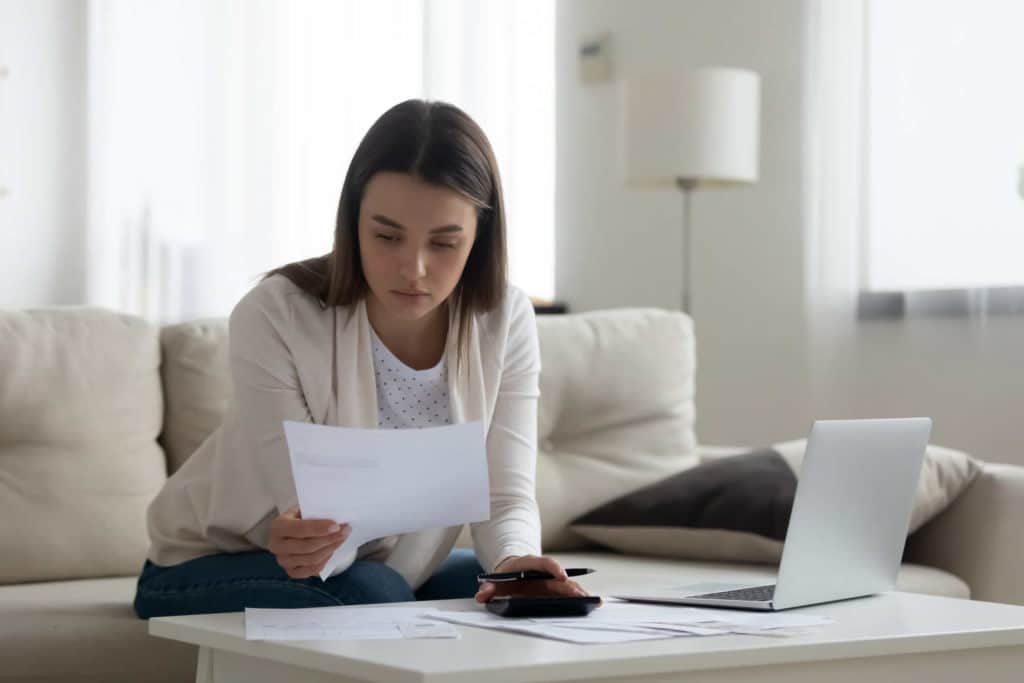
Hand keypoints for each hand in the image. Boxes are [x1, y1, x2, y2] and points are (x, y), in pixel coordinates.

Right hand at [268, 506, 350, 578]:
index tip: (337, 525)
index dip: (319, 528)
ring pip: (312, 559)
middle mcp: (276, 546)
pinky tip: (332, 550)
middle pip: (307, 546)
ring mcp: (283, 561)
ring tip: (342, 538)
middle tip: (346, 531)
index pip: (299, 529)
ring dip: (331, 549)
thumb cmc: (301, 517)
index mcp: (277, 527)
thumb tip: (337, 517)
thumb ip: (315, 513)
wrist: (292, 531)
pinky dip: (325, 561)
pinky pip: (312, 570)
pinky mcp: (291, 572)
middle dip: (330, 539)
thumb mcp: (304, 510)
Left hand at [474, 554, 592, 602]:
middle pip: (559, 576)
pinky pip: (567, 591)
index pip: (543, 562)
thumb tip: (481, 595)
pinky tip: (590, 603)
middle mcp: (543, 571)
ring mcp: (550, 580)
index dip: (553, 567)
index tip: (561, 575)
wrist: (511, 571)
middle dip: (570, 585)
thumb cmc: (505, 576)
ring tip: (590, 600)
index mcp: (529, 564)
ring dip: (578, 591)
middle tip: (580, 594)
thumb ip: (488, 588)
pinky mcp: (554, 589)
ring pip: (566, 584)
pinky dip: (578, 596)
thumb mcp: (495, 581)